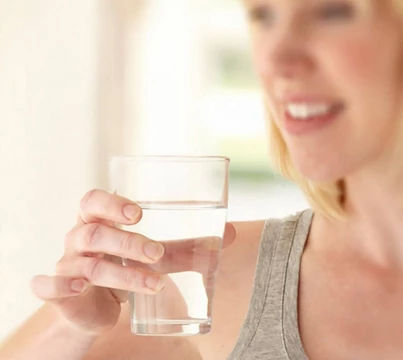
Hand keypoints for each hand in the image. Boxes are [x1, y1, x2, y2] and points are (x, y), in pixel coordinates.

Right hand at [30, 189, 235, 334]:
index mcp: (98, 222)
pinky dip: (59, 286)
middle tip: (157, 253)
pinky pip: (47, 286)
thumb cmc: (124, 268)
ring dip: (122, 274)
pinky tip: (80, 289)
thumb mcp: (152, 256)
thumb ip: (186, 246)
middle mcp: (78, 240)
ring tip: (155, 282)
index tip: (138, 212)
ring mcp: (66, 266)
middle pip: (94, 233)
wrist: (96, 308)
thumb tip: (231, 234)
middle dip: (127, 242)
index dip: (112, 203)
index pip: (93, 201)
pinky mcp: (58, 293)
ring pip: (86, 265)